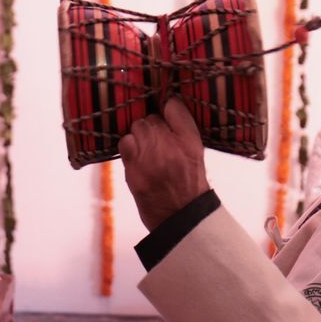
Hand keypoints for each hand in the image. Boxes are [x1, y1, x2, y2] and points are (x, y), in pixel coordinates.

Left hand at [119, 98, 209, 230]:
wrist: (180, 217)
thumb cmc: (189, 184)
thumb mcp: (196, 154)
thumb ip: (183, 130)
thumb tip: (168, 104)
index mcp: (190, 142)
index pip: (174, 107)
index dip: (167, 106)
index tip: (165, 111)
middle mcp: (171, 146)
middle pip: (150, 118)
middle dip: (151, 126)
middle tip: (156, 139)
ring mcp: (150, 158)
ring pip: (136, 128)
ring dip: (138, 136)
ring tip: (146, 149)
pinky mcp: (134, 171)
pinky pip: (125, 144)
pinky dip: (129, 148)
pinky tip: (137, 157)